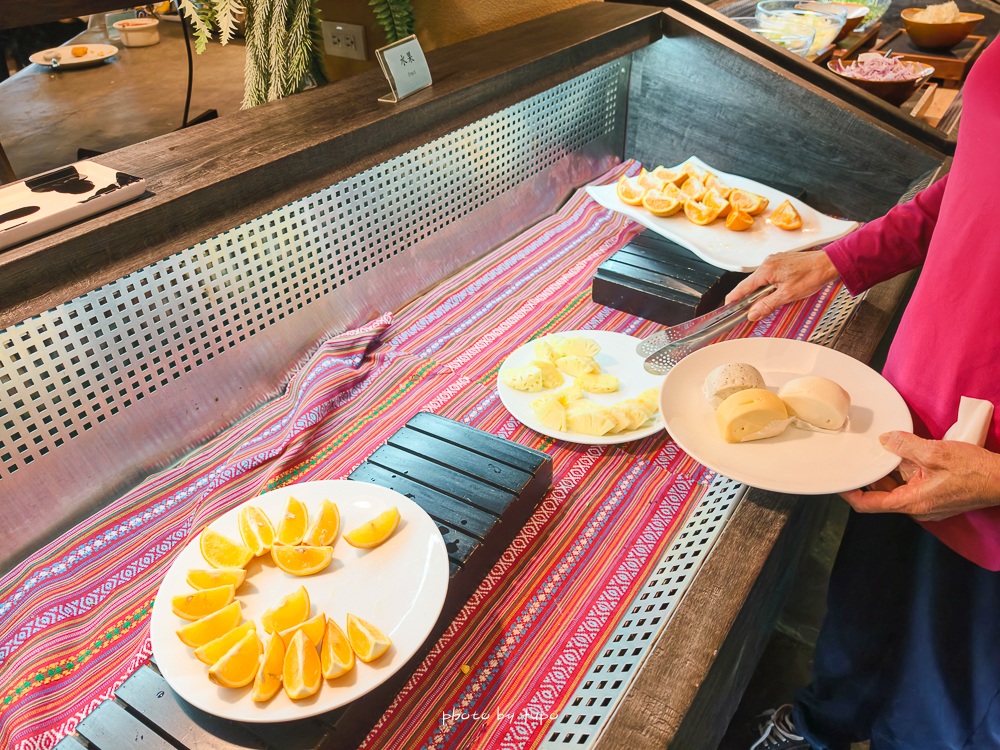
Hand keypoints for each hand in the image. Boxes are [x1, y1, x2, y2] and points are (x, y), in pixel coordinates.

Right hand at [725, 250, 839, 321]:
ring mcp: (775, 260)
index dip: (734, 298)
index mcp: (766, 270)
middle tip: (752, 310)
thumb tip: (753, 313)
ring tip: (770, 301)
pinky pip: (770, 274)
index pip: (743, 287)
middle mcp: (768, 263)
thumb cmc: (811, 275)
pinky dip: (769, 284)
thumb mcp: (787, 295)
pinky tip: (778, 291)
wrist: (828, 263)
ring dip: (762, 291)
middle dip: (750, 297)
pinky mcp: (782, 261)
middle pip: (751, 283)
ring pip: (761, 279)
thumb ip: (767, 305)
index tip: (728, 306)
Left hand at [840, 432, 999, 520]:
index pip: (868, 504)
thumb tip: (886, 440)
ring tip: (887, 449)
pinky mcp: (937, 498)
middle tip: (862, 457)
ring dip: (892, 470)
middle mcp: (917, 508)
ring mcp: (928, 504)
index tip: (839, 482)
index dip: (850, 493)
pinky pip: (913, 485)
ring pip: (898, 488)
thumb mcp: (935, 452)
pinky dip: (907, 471)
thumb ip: (905, 446)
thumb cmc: (975, 471)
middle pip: (882, 494)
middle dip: (872, 475)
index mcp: (911, 502)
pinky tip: (910, 454)